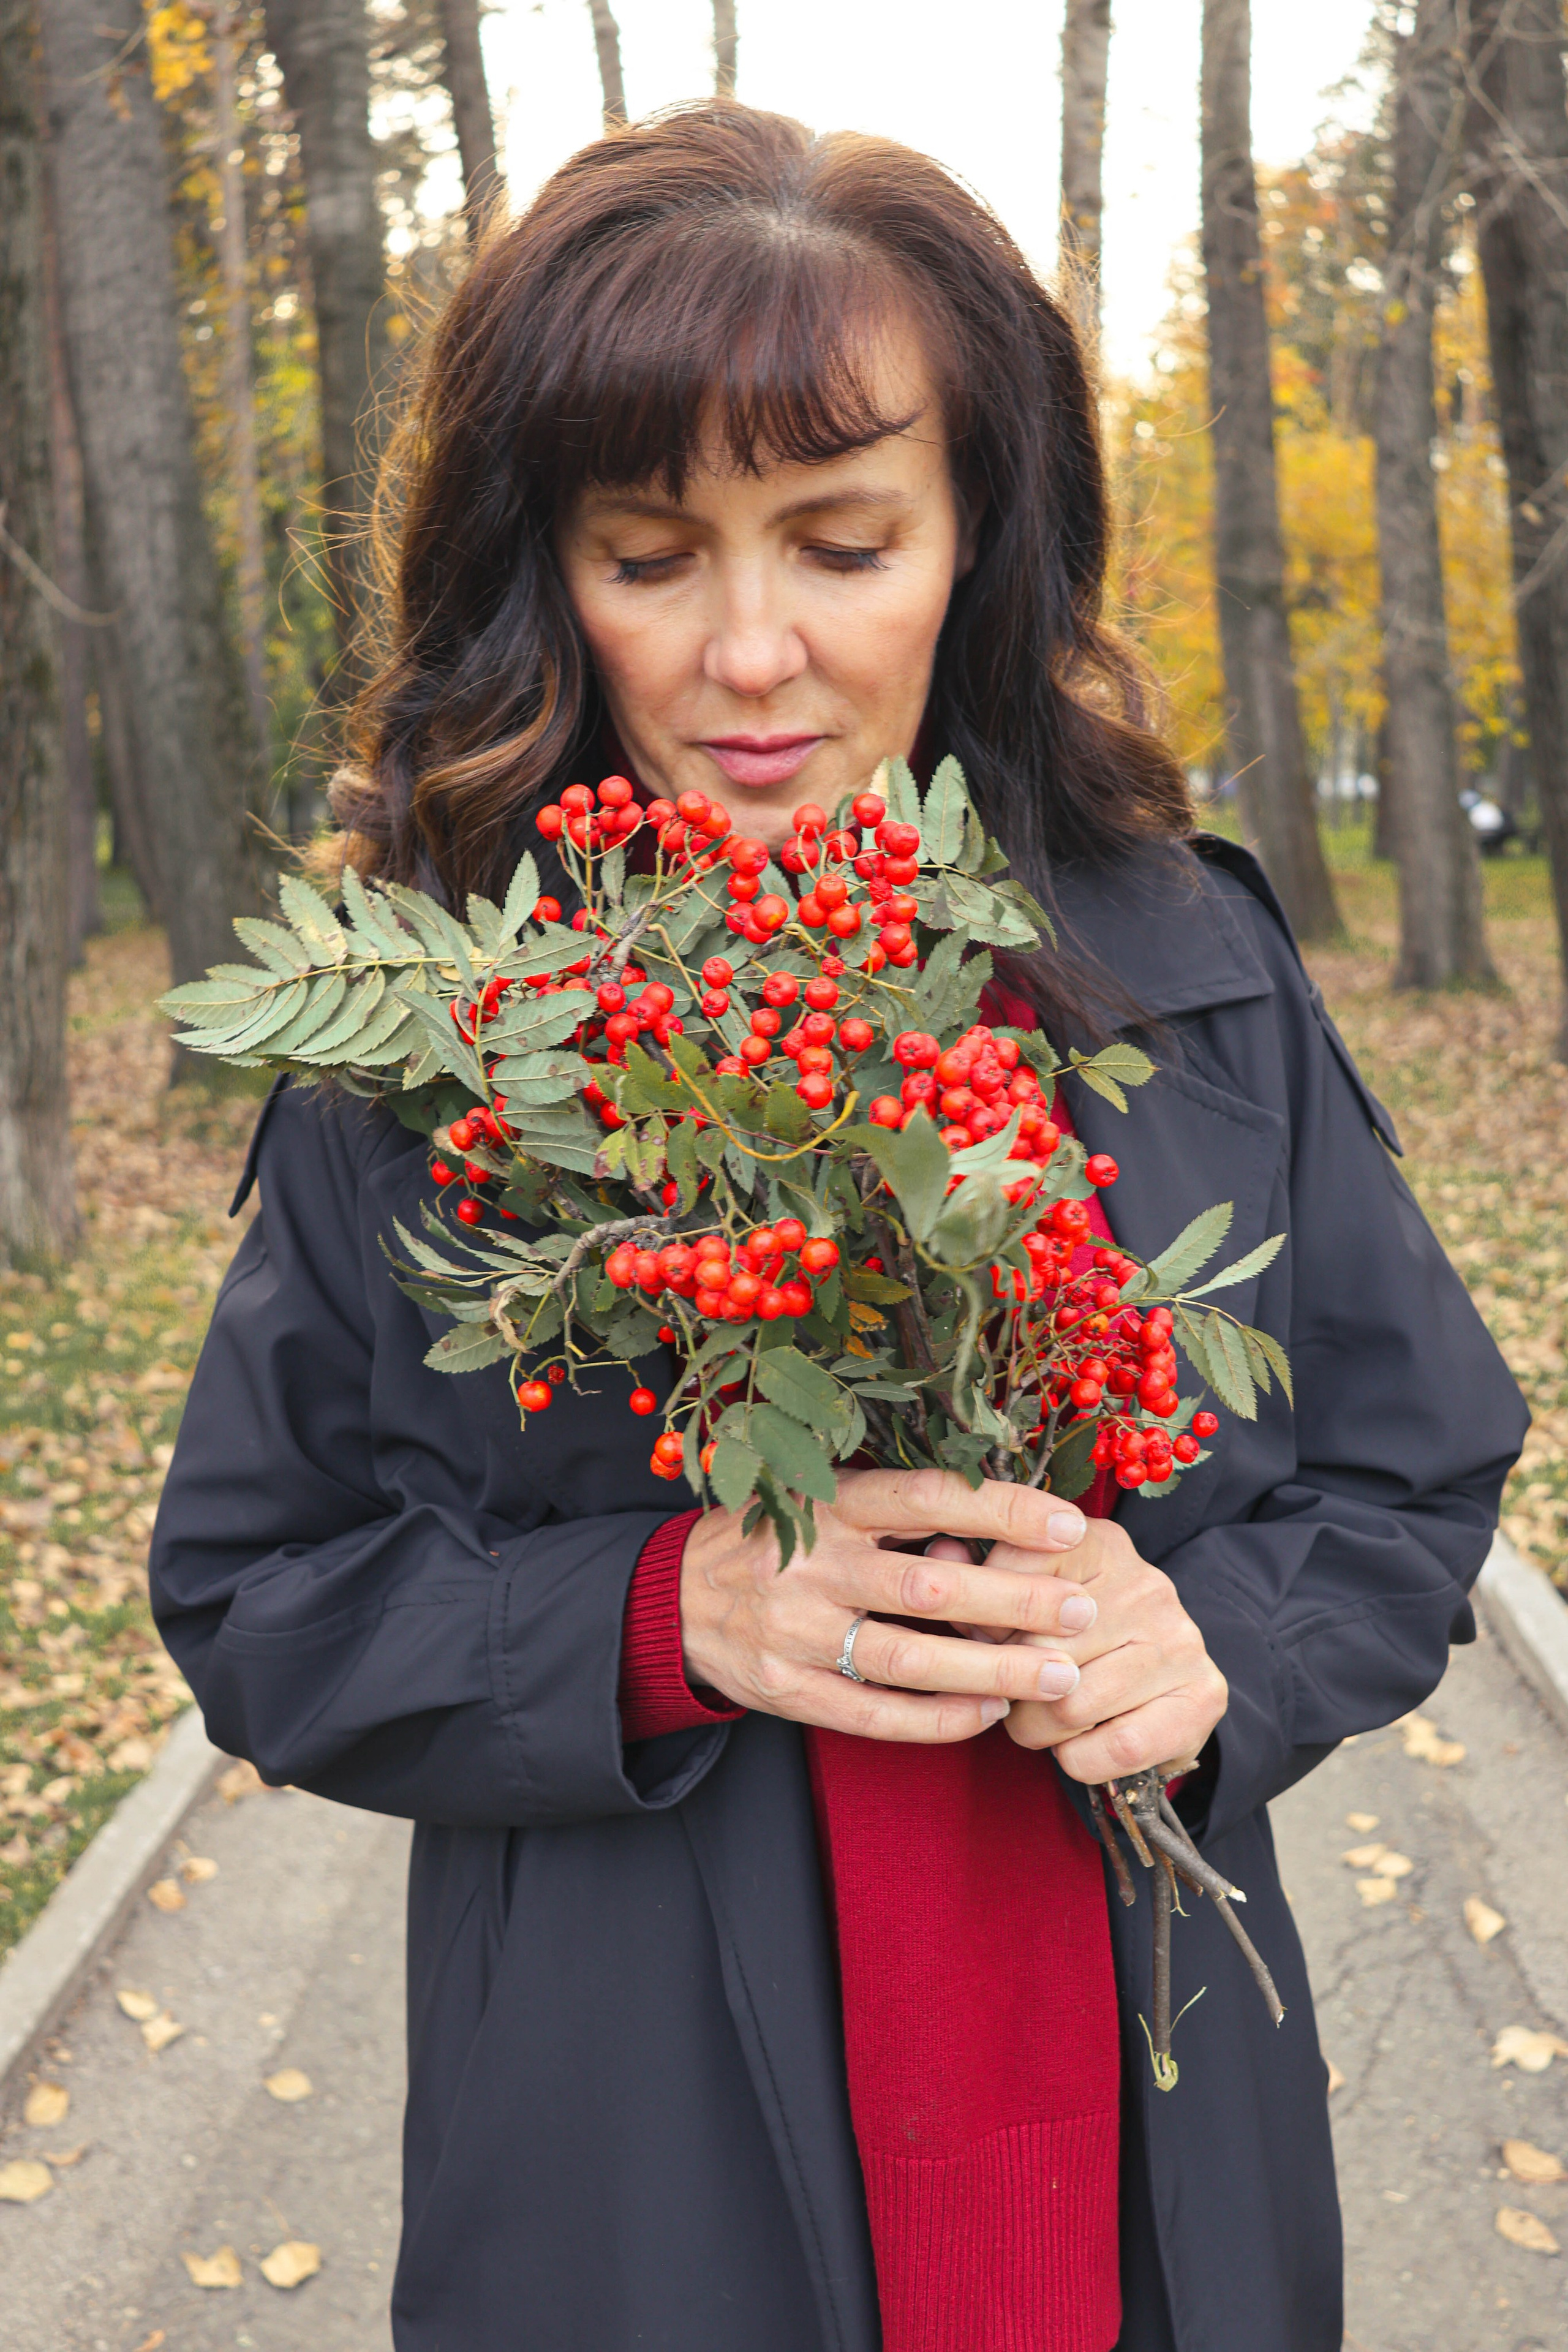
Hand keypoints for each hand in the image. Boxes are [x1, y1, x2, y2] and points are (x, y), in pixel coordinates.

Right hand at [678, 1467, 1097, 1741]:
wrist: (673, 1598)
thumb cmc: (778, 1539)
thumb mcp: (824, 1499)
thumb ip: (899, 1514)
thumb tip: (1000, 1523)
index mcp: (829, 1503)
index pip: (928, 1498)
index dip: (1002, 1510)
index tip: (1070, 1524)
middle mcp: (812, 1564)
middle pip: (930, 1586)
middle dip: (1016, 1601)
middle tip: (1082, 1612)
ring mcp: (796, 1632)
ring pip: (910, 1659)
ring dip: (991, 1670)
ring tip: (1057, 1675)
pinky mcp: (786, 1690)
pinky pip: (874, 1714)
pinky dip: (936, 1719)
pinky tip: (987, 1713)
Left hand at [929, 1519, 1226, 1780]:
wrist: (1164, 1685)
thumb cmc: (1076, 1639)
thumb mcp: (1029, 1597)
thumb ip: (980, 1576)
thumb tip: (939, 1552)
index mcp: (1097, 1543)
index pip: (1015, 1572)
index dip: (985, 1622)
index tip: (987, 1642)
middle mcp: (1146, 1583)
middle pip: (1036, 1650)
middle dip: (1008, 1686)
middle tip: (1011, 1695)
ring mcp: (1180, 1639)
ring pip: (1069, 1706)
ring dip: (1038, 1730)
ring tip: (1040, 1721)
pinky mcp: (1202, 1697)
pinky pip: (1116, 1748)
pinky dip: (1080, 1760)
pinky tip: (1077, 1746)